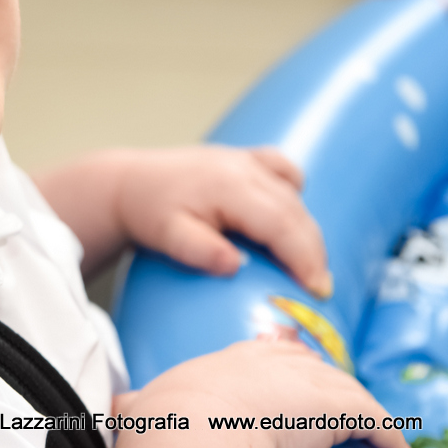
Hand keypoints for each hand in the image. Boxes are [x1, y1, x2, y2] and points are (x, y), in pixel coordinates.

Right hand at [112, 340, 409, 447]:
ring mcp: (302, 381)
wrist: (191, 428)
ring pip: (344, 389)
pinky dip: (387, 438)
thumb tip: (116, 404)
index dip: (281, 365)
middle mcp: (267, 363)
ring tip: (370, 435)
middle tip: (334, 408)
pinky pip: (373, 420)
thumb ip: (133, 403)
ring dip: (360, 412)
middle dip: (323, 383)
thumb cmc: (164, 422)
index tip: (287, 377)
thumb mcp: (140, 406)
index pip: (264, 353)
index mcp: (226, 363)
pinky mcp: (334, 407)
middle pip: (308, 364)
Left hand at [113, 145, 331, 296]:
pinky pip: (282, 171)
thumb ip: (200, 251)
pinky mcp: (243, 158)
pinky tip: (289, 219)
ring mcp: (245, 159)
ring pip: (293, 195)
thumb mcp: (168, 237)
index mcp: (228, 186)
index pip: (282, 224)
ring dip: (306, 229)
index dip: (305, 258)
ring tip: (308, 266)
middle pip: (295, 212)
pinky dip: (294, 194)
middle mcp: (243, 167)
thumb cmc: (148, 211)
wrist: (128, 183)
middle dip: (313, 252)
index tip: (318, 289)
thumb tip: (235, 264)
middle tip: (320, 288)